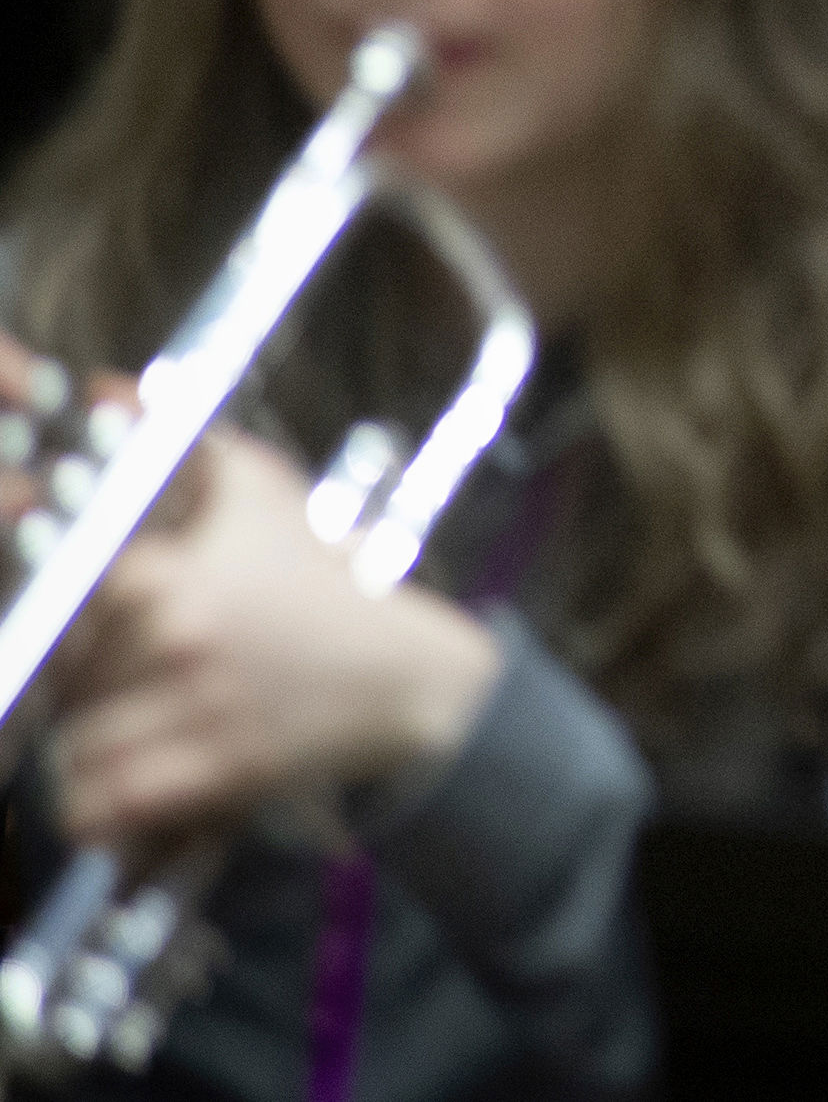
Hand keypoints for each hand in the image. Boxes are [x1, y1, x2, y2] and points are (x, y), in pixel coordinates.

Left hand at [51, 432, 503, 848]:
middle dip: (74, 676)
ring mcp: (188, 715)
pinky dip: (94, 803)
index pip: (53, 592)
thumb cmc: (327, 581)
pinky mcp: (207, 781)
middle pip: (56, 673)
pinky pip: (96, 804)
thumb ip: (182, 441)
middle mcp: (172, 643)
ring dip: (85, 740)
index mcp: (170, 573)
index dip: (48, 598)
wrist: (410, 677)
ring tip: (127, 724)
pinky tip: (125, 779)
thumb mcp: (265, 494)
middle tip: (108, 671)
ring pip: (68, 743)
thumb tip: (103, 391)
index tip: (68, 599)